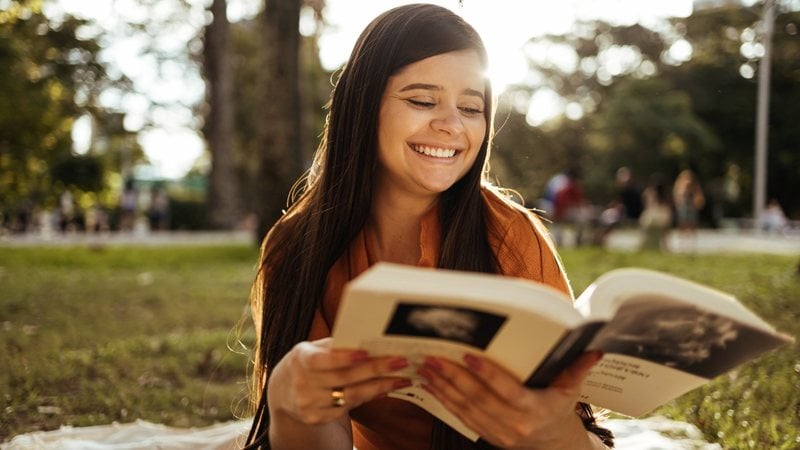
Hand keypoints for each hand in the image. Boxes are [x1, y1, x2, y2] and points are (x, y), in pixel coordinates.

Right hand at [267, 337, 411, 425]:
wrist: (282, 390)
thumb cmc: (306, 362)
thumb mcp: (312, 349)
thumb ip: (335, 346)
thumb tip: (369, 342)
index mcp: (301, 360)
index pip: (322, 360)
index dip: (343, 357)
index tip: (366, 352)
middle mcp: (303, 384)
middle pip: (344, 379)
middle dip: (375, 370)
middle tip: (400, 362)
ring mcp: (310, 404)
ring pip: (350, 396)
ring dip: (379, 387)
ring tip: (401, 378)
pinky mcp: (317, 418)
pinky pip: (348, 407)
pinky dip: (368, 397)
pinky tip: (384, 389)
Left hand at [417, 351, 602, 448]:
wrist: (551, 445)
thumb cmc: (559, 409)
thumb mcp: (571, 391)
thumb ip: (578, 368)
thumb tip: (595, 349)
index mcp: (536, 411)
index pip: (508, 392)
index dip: (488, 375)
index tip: (469, 356)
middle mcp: (514, 425)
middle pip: (480, 399)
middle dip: (454, 377)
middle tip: (434, 355)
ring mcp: (497, 432)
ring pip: (465, 408)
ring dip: (442, 386)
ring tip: (426, 365)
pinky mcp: (484, 434)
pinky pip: (459, 416)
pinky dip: (442, 398)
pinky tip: (430, 382)